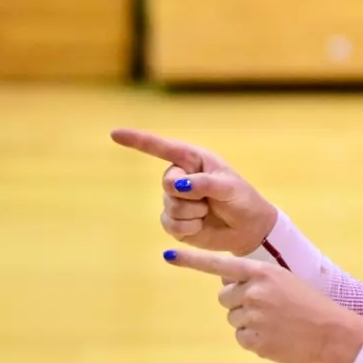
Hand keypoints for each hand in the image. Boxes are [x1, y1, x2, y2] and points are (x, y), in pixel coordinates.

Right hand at [111, 129, 276, 255]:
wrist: (248, 228)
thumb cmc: (242, 200)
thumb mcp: (228, 187)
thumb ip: (203, 183)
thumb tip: (178, 186)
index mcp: (193, 160)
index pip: (162, 148)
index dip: (137, 140)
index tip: (115, 134)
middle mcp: (181, 177)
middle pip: (167, 182)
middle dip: (189, 194)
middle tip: (209, 199)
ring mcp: (176, 200)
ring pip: (170, 206)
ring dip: (194, 212)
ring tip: (209, 211)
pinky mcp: (175, 222)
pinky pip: (170, 224)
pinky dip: (189, 227)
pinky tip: (201, 225)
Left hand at [163, 248, 362, 362]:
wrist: (331, 331)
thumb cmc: (307, 304)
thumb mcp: (282, 281)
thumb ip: (254, 280)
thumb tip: (225, 290)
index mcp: (261, 272)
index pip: (219, 265)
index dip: (192, 261)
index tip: (169, 255)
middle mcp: (254, 292)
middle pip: (225, 297)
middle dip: (240, 302)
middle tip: (268, 307)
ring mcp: (253, 316)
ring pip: (234, 318)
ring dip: (249, 321)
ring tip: (277, 322)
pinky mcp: (255, 340)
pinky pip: (242, 338)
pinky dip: (256, 339)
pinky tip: (276, 336)